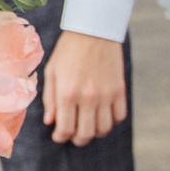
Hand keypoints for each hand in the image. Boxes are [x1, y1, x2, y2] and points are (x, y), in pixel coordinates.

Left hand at [44, 30, 126, 144]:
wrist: (94, 30)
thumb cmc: (68, 50)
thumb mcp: (52, 72)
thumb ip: (50, 99)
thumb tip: (50, 121)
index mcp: (67, 93)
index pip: (65, 128)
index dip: (60, 137)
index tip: (58, 136)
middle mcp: (88, 97)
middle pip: (86, 134)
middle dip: (77, 140)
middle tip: (73, 136)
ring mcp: (106, 95)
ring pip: (104, 129)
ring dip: (95, 133)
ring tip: (88, 127)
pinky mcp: (119, 90)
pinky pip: (119, 116)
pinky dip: (111, 121)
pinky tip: (103, 115)